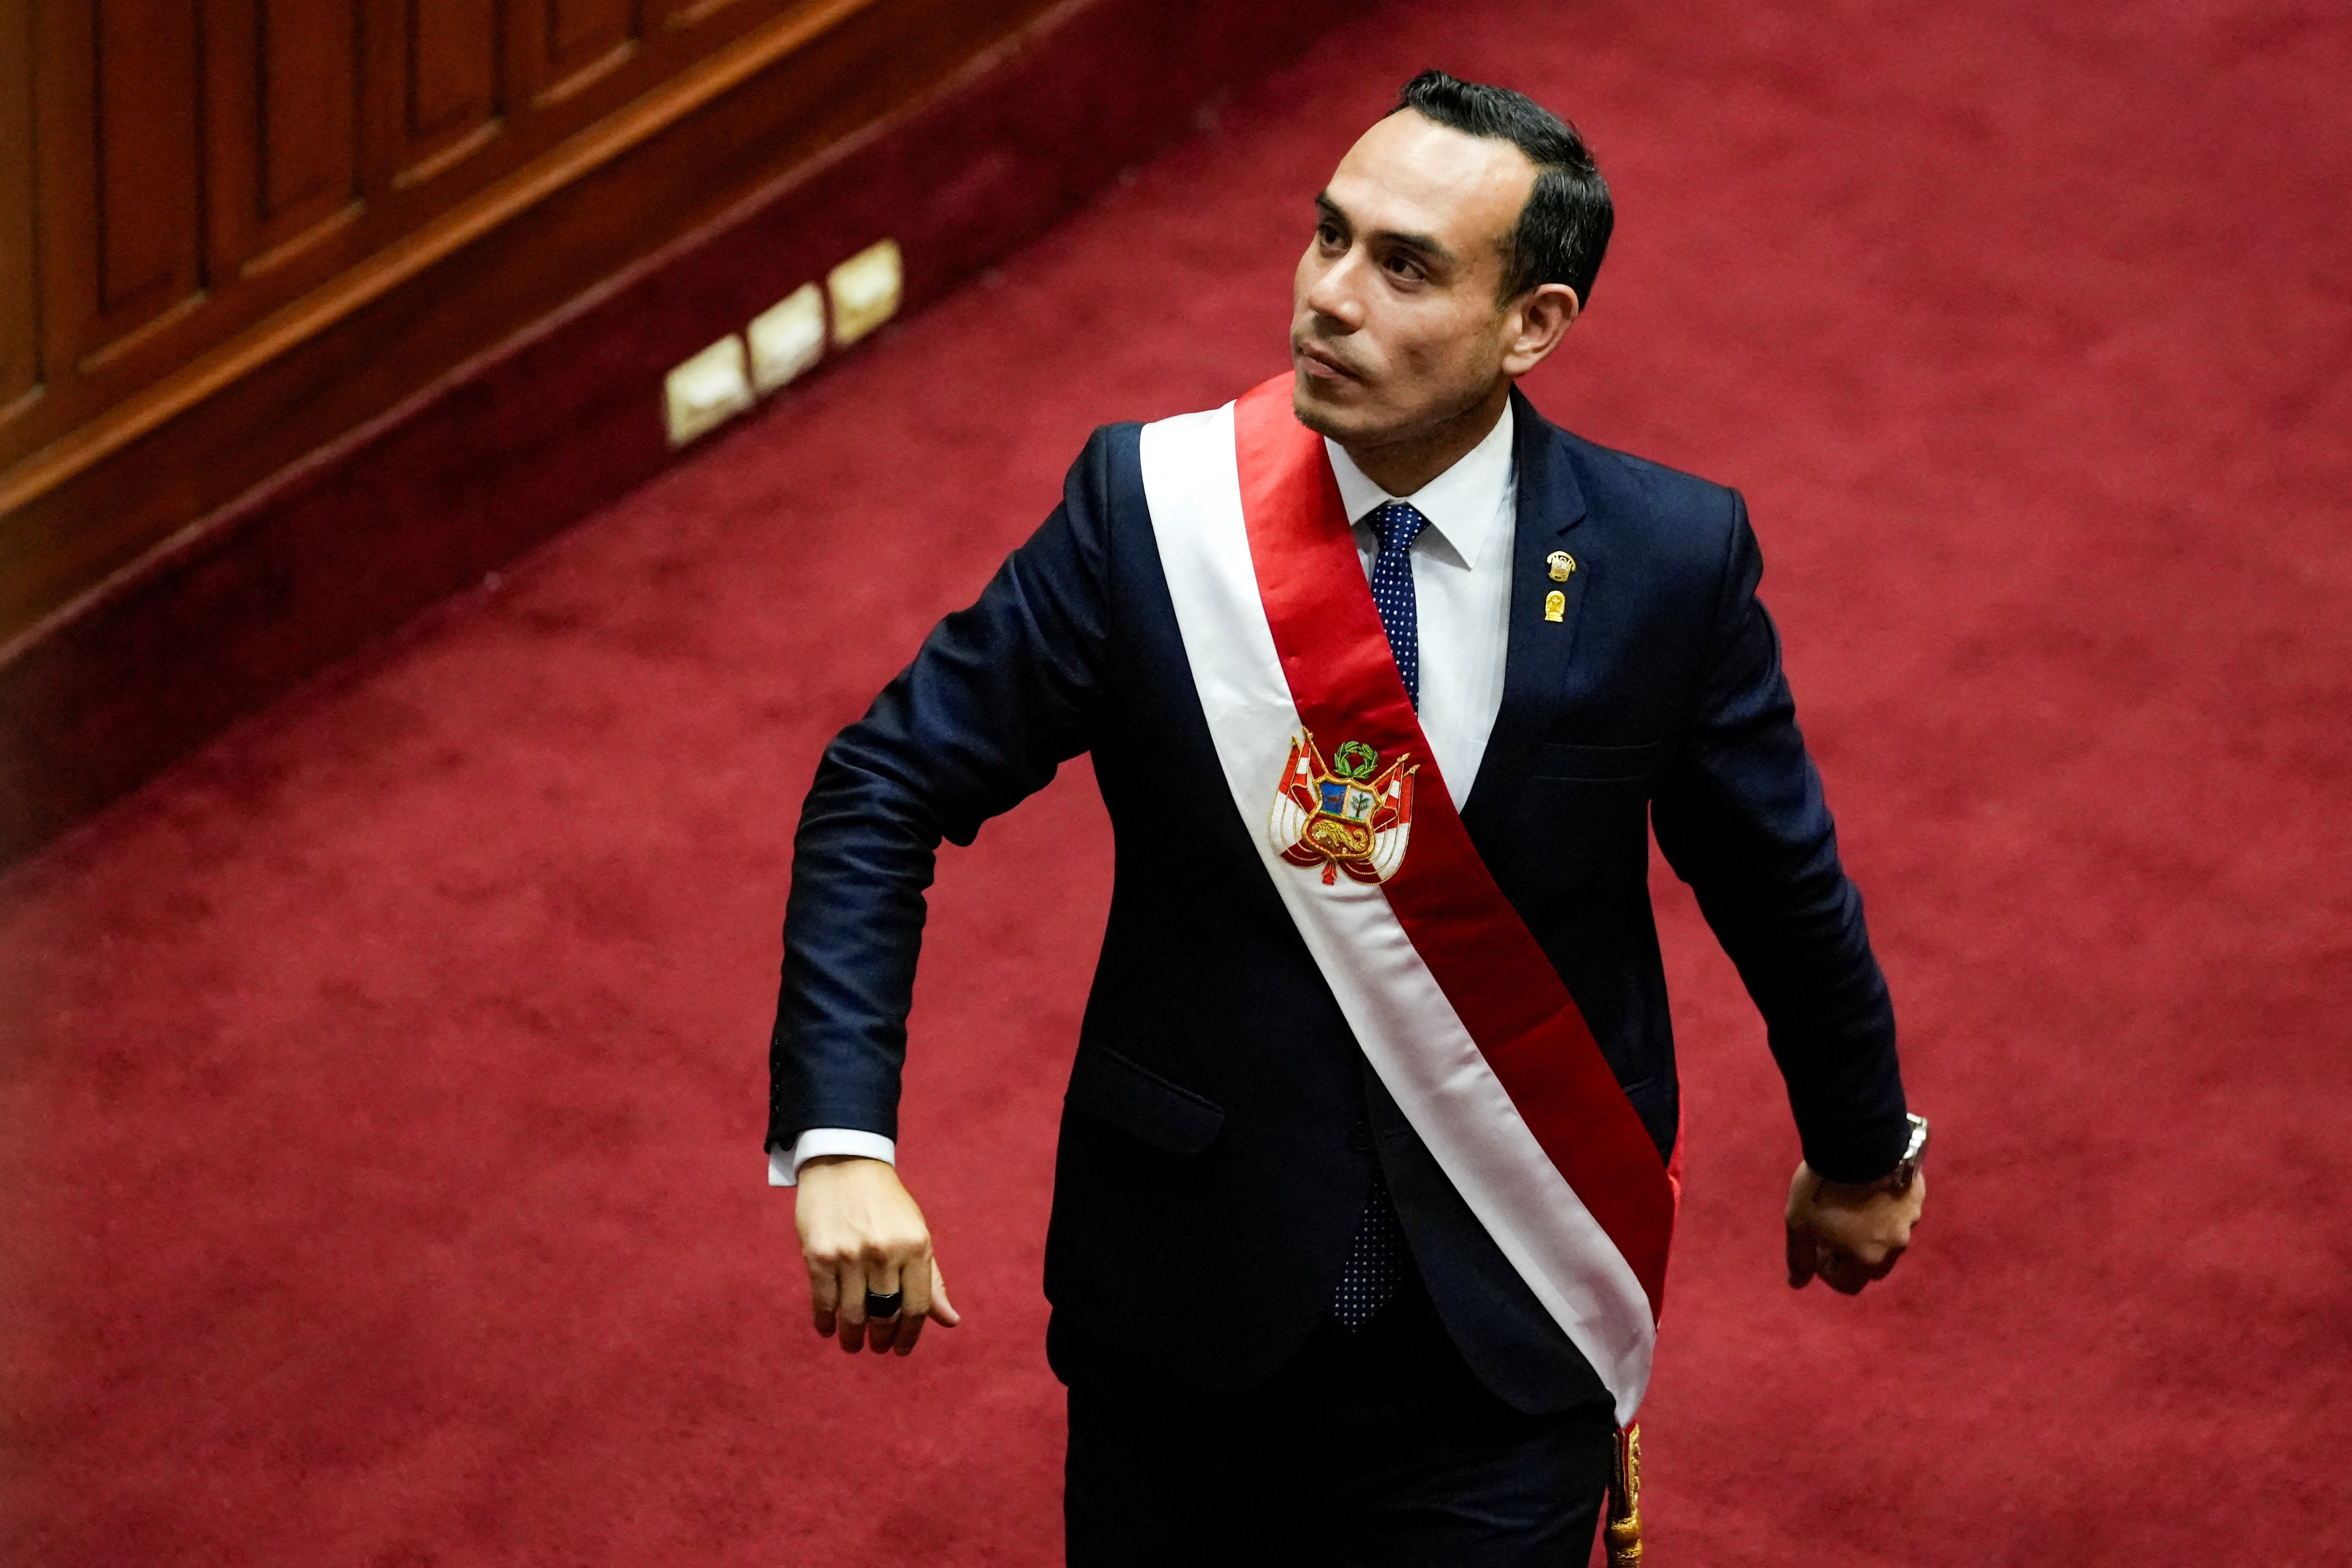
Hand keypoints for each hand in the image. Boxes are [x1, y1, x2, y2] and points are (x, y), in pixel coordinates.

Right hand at [794, 1155, 960, 1354]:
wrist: (844, 1164)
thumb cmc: (886, 1205)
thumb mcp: (917, 1234)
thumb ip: (932, 1280)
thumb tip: (950, 1321)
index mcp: (916, 1247)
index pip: (917, 1308)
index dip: (910, 1336)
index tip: (901, 1350)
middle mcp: (885, 1253)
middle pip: (885, 1315)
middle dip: (881, 1340)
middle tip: (877, 1348)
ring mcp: (850, 1255)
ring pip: (853, 1314)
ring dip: (853, 1337)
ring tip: (852, 1344)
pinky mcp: (819, 1256)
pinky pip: (824, 1302)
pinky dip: (825, 1321)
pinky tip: (828, 1328)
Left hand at [1784, 1160, 1924, 1294]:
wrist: (1856, 1143)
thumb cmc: (1822, 1186)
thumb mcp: (1799, 1223)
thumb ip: (1799, 1256)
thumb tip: (1796, 1284)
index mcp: (1867, 1259)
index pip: (1849, 1284)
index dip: (1828, 1272)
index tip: (1816, 1251)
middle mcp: (1894, 1245)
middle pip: (1873, 1266)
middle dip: (1853, 1257)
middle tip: (1833, 1231)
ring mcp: (1910, 1220)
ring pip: (1890, 1238)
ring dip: (1871, 1232)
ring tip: (1850, 1206)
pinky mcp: (1917, 1195)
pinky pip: (1902, 1211)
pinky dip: (1885, 1208)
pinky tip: (1868, 1188)